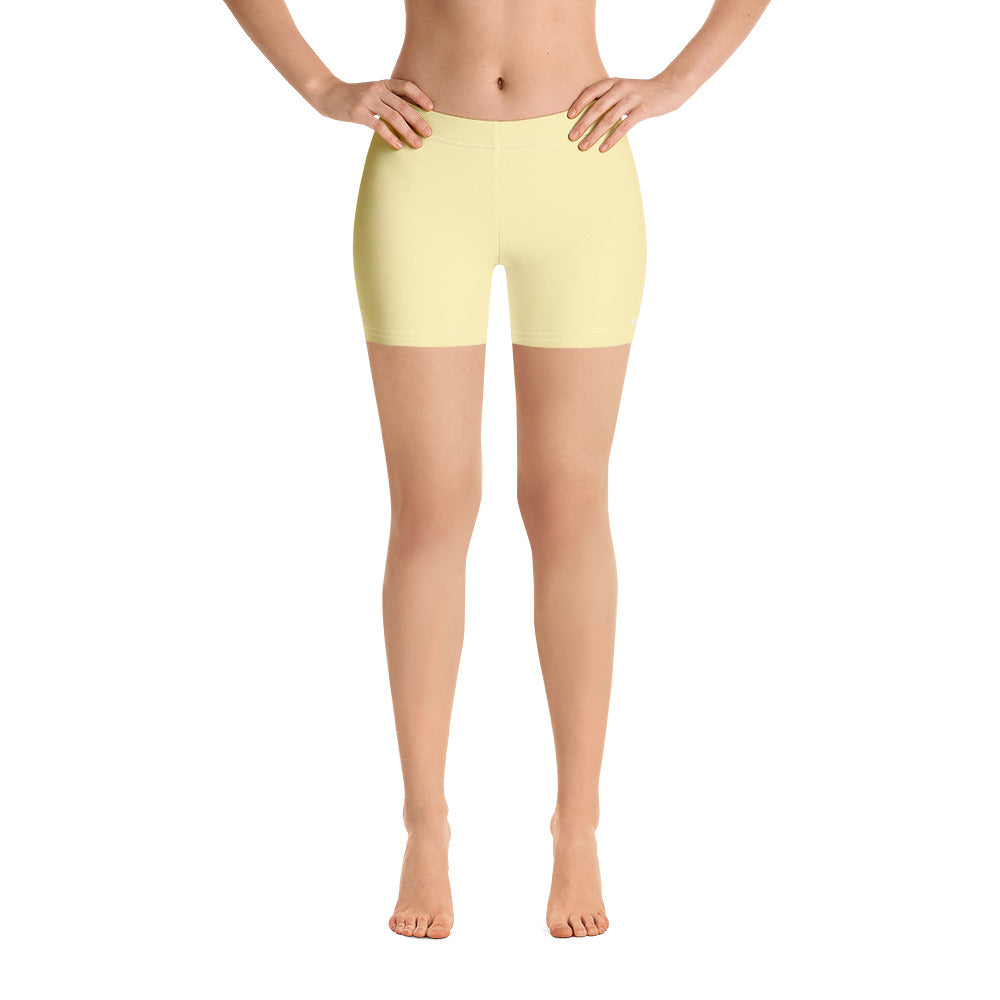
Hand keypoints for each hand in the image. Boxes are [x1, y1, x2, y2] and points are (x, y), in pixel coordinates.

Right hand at [308, 77, 435, 149]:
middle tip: (430, 133)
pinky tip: (398, 146)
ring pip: (393, 117)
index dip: (420, 96)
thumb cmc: (353, 96)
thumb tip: (408, 115)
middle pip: (403, 105)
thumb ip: (387, 99)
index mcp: (382, 83)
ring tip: (418, 144)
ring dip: (408, 132)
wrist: (328, 94)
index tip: (432, 108)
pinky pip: (378, 126)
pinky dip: (390, 137)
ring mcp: (367, 101)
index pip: (406, 86)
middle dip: (418, 120)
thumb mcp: (372, 92)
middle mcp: (377, 90)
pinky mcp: (358, 113)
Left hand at [567, 77, 686, 151]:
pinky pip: (623, 127)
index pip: (592, 91)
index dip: (579, 103)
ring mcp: (632, 99)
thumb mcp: (625, 89)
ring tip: (583, 146)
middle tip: (571, 137)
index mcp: (615, 82)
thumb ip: (610, 98)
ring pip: (608, 119)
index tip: (569, 116)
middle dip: (582, 124)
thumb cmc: (644, 92)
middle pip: (597, 107)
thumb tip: (591, 115)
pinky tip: (603, 149)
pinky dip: (612, 139)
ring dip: (594, 135)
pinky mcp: (642, 110)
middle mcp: (622, 88)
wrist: (670, 87)